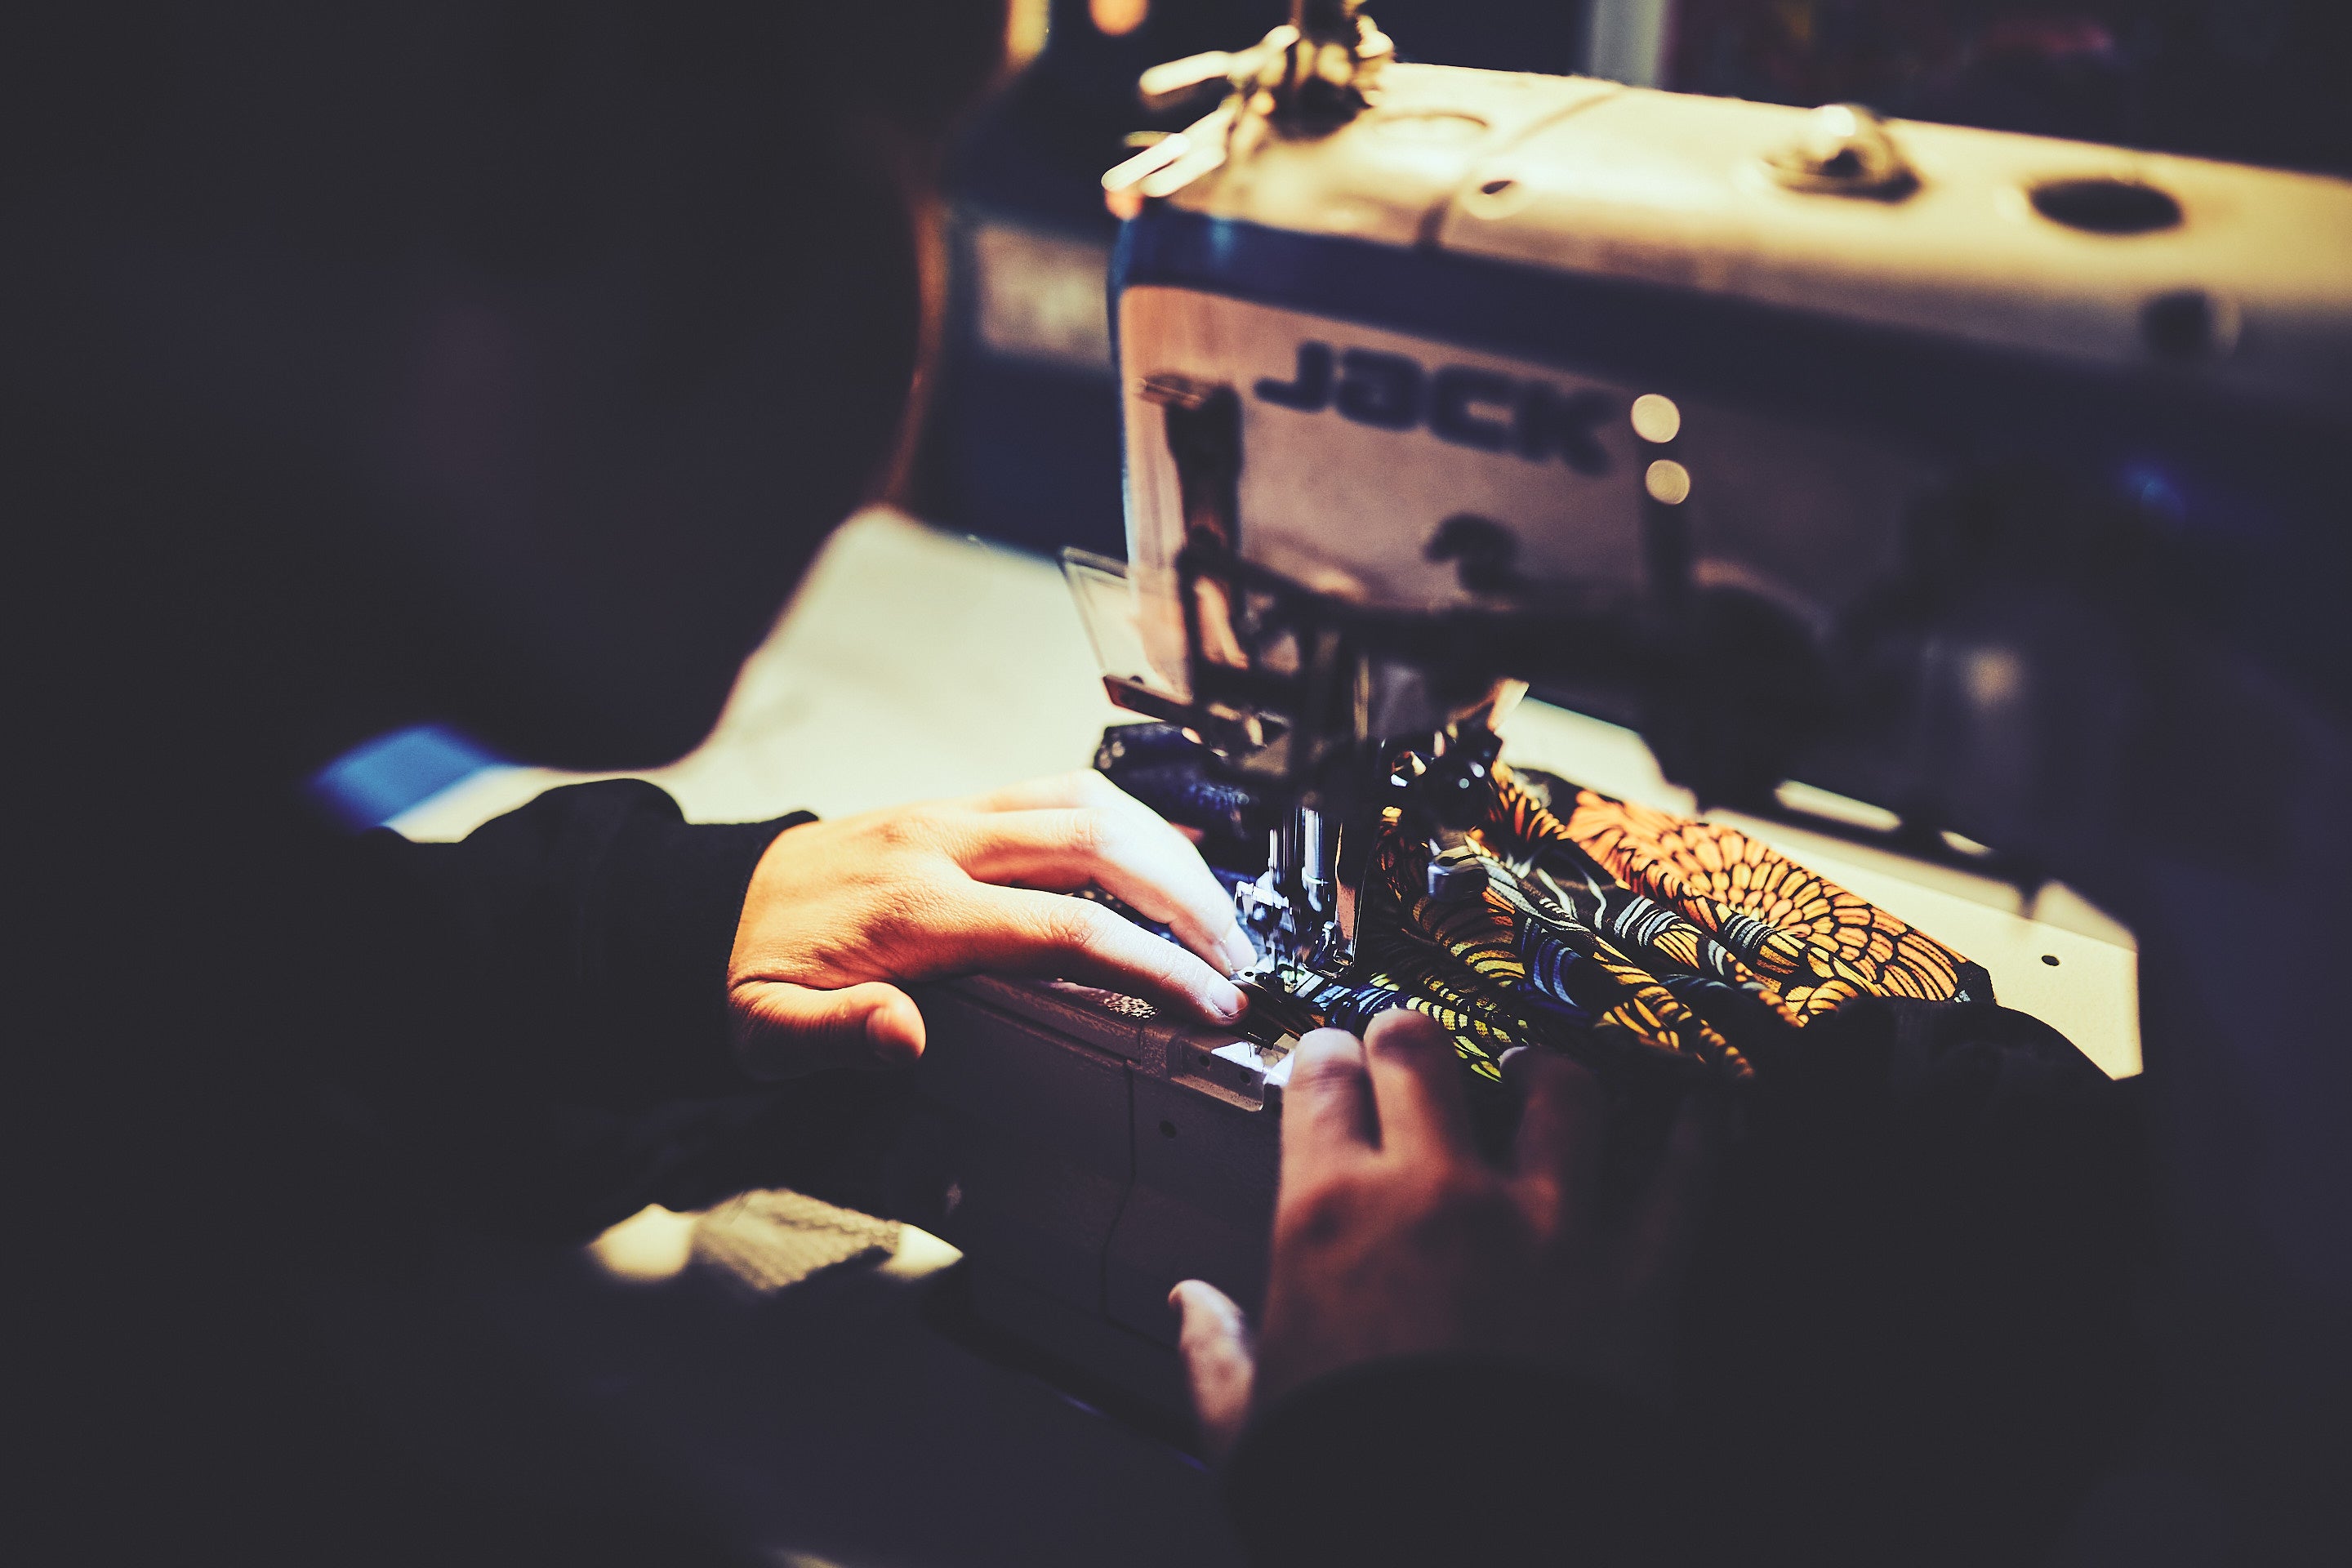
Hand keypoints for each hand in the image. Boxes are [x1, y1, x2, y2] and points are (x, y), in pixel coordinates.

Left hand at [727, 771, 1255, 1077]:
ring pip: (1088, 802)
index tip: (1210, 1001)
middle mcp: (943, 843)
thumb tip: (903, 1037)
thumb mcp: (764, 1031)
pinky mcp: (957, 804)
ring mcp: (953, 813)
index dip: (1152, 962)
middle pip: (1099, 843)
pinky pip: (1060, 792)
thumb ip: (830, 1036)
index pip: (1064, 927)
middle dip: (1188, 899)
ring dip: (1169, 852)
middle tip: (1238, 958)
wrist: (708, 904)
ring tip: (1218, 914)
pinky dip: (1127, 821)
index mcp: (912, 908)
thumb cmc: (749, 973)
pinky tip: (1160, 863)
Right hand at [1172, 1010, 1718, 1456]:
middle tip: (1413, 1041)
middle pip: (1423, 1054)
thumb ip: (1216, 1354)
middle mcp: (1437, 1193)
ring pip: (1558, 1090)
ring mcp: (1546, 1222)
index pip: (1321, 1084)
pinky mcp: (1636, 1274)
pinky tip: (1699, 1110)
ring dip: (1545, 1069)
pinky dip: (1696, 1137)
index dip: (1325, 1058)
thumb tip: (1190, 1306)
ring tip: (1539, 1068)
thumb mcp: (1249, 1429)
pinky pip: (1681, 1179)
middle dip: (1412, 1036)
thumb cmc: (1349, 1494)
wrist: (1469, 1554)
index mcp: (1330, 1217)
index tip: (1331, 1059)